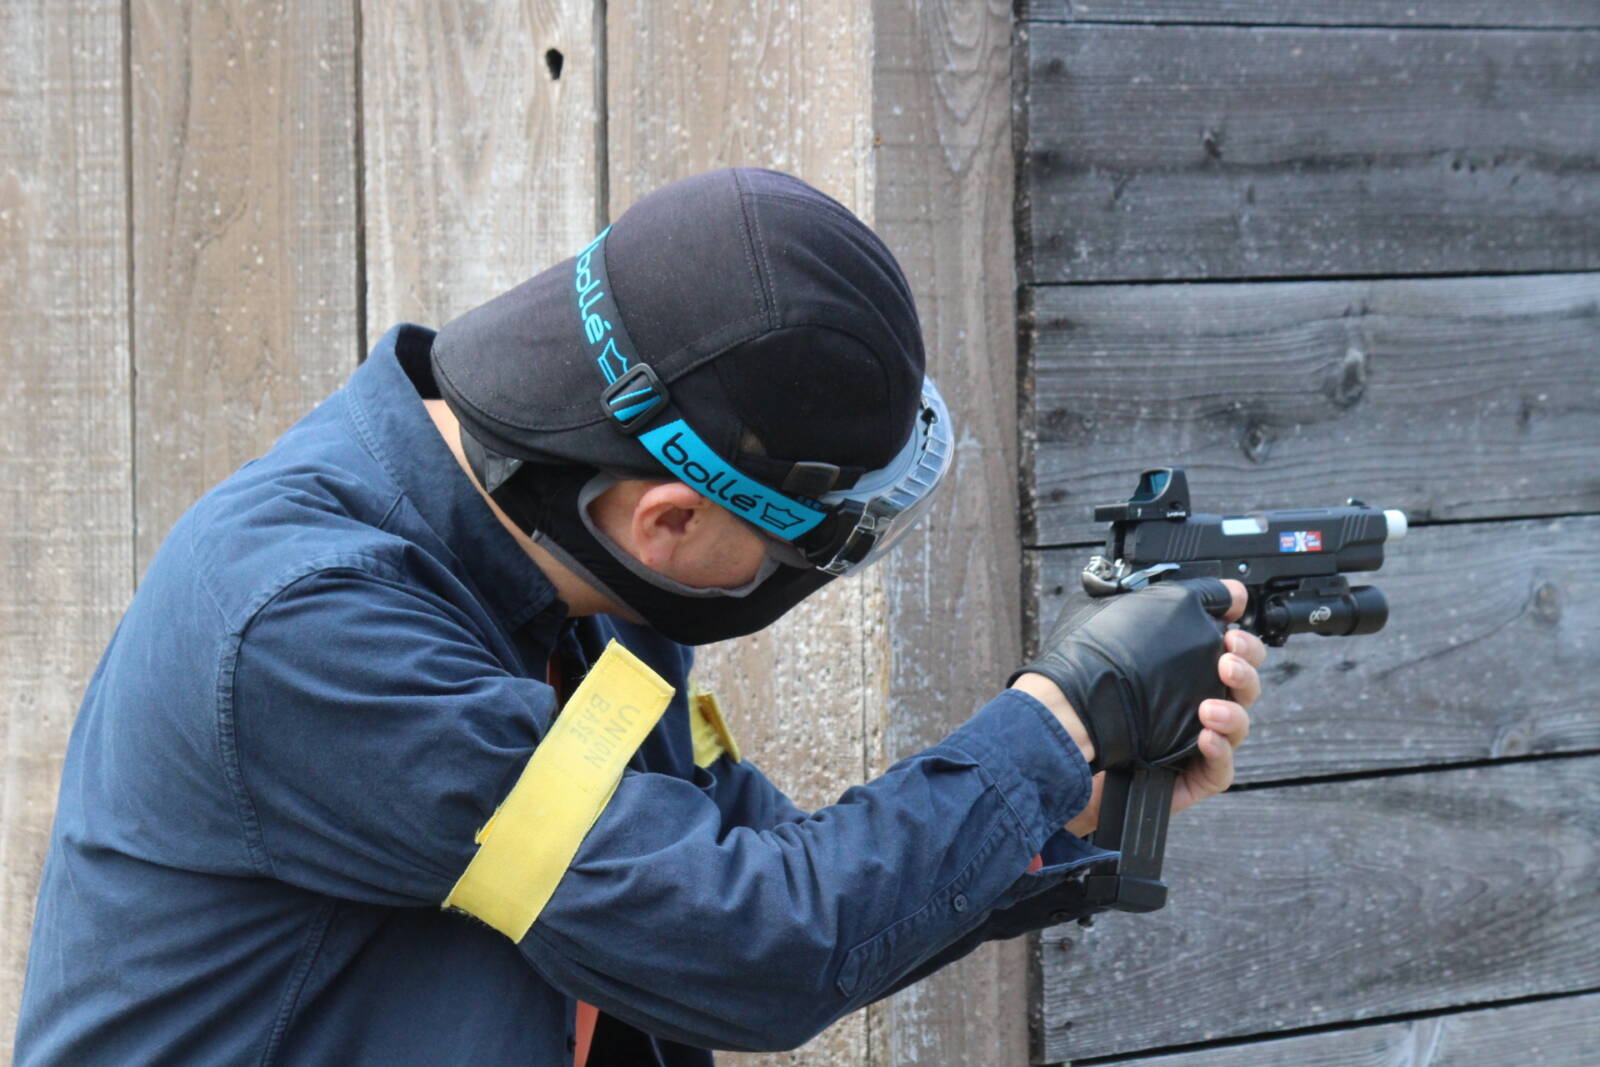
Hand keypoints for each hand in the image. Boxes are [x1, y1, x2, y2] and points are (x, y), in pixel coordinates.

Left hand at [1009, 579, 1265, 832]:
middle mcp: (1183, 702)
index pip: (1227, 651)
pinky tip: (1206, 737)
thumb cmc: (1079, 675)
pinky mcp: (1183, 781)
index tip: (1233, 622)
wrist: (1054, 733)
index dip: (1240, 639)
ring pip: (1237, 728)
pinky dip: (1220, 752)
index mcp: (1176, 667)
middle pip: (1240, 687)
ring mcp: (1185, 742)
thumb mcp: (1123, 617)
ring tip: (1210, 707)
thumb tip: (1227, 590)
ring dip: (1234, 712)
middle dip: (1245, 668)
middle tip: (1228, 657)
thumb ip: (1175, 599)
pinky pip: (1219, 771)